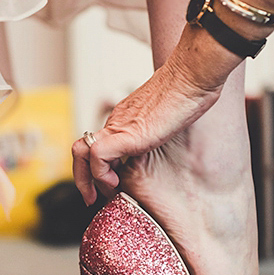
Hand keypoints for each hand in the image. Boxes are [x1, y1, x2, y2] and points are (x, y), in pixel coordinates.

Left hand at [72, 26, 234, 204]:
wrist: (192, 76)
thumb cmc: (190, 92)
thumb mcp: (171, 117)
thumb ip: (162, 128)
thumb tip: (173, 138)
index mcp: (125, 119)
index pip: (98, 144)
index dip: (97, 168)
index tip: (109, 187)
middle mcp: (116, 122)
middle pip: (81, 149)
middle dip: (82, 179)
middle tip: (91, 199)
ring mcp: (118, 126)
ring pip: (82, 153)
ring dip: (88, 180)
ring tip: (106, 193)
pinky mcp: (125, 134)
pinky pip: (97, 156)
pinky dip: (101, 174)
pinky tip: (117, 183)